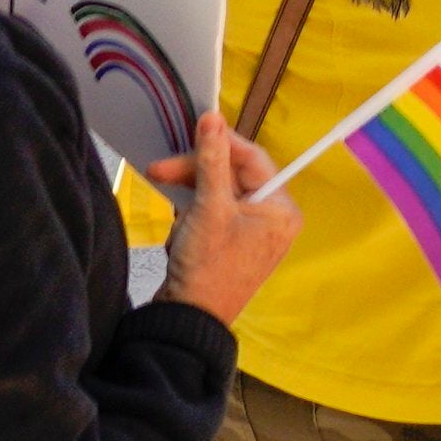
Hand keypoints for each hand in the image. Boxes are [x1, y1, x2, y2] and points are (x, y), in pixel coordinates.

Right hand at [139, 109, 303, 325]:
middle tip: (159, 170)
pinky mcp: (228, 244)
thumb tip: (212, 117)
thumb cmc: (206, 268)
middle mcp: (272, 219)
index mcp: (281, 210)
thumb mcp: (209, 209)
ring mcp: (250, 233)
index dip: (221, 143)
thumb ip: (211, 160)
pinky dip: (191, 219)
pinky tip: (179, 238)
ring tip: (177, 227)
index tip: (193, 129)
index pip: (253, 159)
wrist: (185, 323)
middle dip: (195, 175)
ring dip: (190, 202)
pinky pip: (209, 214)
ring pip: (215, 194)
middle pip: (231, 175)